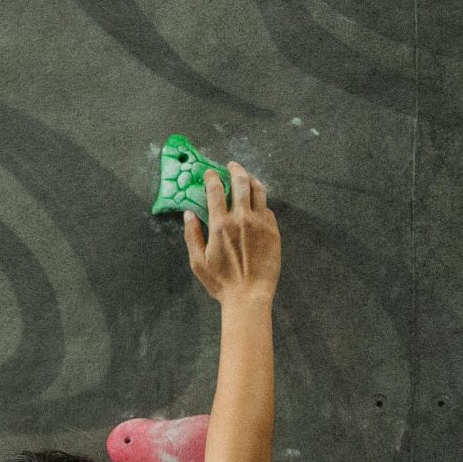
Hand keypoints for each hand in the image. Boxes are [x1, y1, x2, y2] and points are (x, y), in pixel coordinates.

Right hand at [183, 162, 278, 307]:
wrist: (249, 295)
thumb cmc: (220, 282)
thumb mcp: (197, 262)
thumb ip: (192, 235)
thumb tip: (189, 213)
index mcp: (220, 224)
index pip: (215, 190)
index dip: (211, 177)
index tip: (209, 173)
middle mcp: (242, 218)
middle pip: (241, 182)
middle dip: (235, 169)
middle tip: (231, 166)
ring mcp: (261, 222)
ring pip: (259, 190)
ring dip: (251, 179)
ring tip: (247, 177)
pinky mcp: (273, 230)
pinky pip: (267, 208)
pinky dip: (260, 201)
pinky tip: (256, 203)